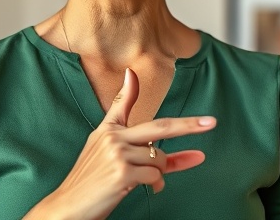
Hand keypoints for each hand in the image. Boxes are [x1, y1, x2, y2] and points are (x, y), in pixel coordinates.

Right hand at [26, 68, 215, 219]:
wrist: (69, 206)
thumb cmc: (93, 184)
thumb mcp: (113, 160)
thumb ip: (145, 150)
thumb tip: (178, 151)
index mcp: (106, 131)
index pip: (120, 105)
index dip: (129, 88)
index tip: (131, 72)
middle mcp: (111, 137)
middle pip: (159, 127)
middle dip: (188, 126)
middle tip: (211, 123)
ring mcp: (117, 153)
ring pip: (160, 158)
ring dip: (160, 173)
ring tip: (146, 181)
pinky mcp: (122, 172)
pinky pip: (155, 175)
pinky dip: (156, 184)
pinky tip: (145, 188)